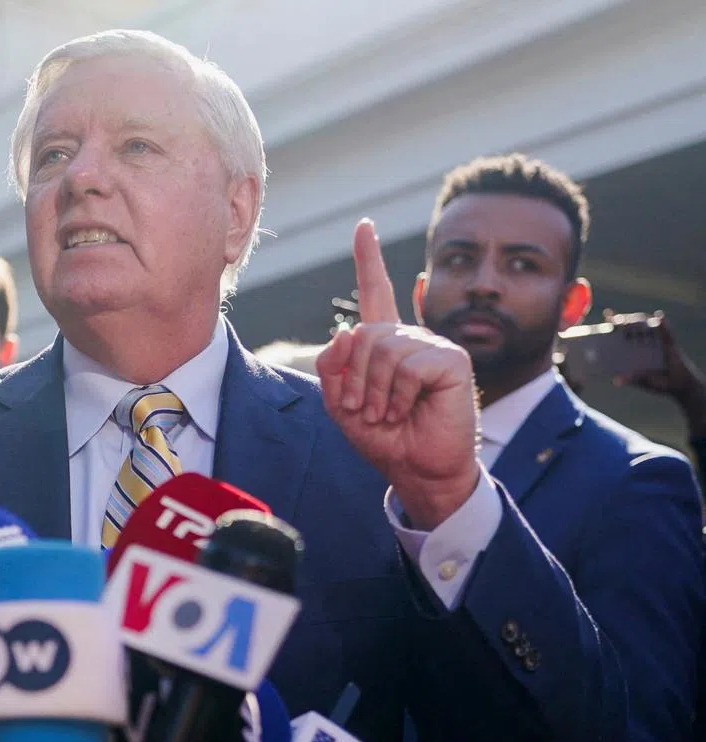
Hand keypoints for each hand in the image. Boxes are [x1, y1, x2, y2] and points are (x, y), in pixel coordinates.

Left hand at [316, 219, 480, 529]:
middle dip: (353, 378)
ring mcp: (433, 345)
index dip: (368, 260)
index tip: (363, 227)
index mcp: (385, 343)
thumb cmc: (384, 438)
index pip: (376, 292)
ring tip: (386, 414)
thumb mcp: (342, 405)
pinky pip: (408, 365)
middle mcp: (410, 337)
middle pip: (363, 334)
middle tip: (363, 410)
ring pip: (383, 349)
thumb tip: (344, 331)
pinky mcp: (452, 360)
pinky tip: (408, 410)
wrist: (417, 469)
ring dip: (374, 391)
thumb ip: (333, 368)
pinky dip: (398, 394)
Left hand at [615, 313, 705, 436]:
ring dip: (638, 320)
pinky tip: (658, 316)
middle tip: (615, 320)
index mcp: (633, 350)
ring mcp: (656, 341)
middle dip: (623, 321)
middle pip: (632, 327)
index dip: (613, 324)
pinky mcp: (669, 342)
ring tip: (630, 320)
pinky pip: (666, 331)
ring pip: (646, 326)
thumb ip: (630, 379)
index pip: (621, 335)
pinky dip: (663, 323)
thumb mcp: (641, 381)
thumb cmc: (657, 382)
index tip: (606, 315)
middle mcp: (643, 343)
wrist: (678, 385)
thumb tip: (616, 381)